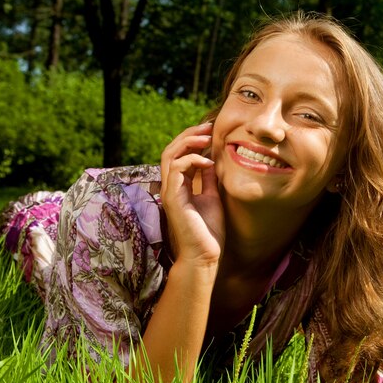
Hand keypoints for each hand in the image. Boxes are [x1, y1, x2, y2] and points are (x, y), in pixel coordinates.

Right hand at [160, 122, 223, 270]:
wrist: (205, 256)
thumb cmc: (209, 231)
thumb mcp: (212, 197)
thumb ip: (208, 179)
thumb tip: (212, 160)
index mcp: (179, 185)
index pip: (179, 154)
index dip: (192, 139)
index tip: (210, 130)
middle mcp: (171, 186)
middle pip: (171, 150)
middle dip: (189, 135)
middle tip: (208, 126)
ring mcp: (170, 192)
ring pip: (170, 155)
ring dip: (188, 142)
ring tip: (207, 138)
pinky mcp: (173, 198)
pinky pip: (176, 169)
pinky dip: (191, 160)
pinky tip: (208, 162)